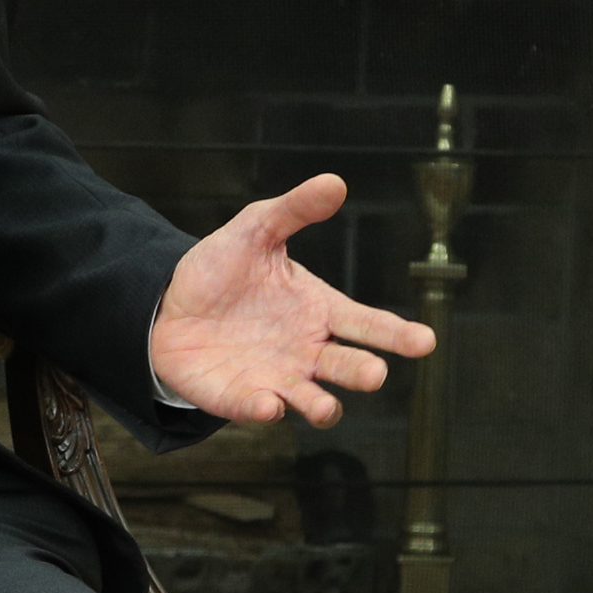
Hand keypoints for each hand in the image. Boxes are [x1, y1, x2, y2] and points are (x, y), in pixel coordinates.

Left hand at [149, 174, 435, 426]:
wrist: (168, 304)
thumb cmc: (222, 270)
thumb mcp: (256, 229)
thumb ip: (294, 210)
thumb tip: (334, 182)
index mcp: (319, 310)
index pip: (367, 323)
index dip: (397, 334)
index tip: (424, 341)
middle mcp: (307, 349)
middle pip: (346, 365)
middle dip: (363, 372)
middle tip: (375, 374)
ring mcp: (276, 377)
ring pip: (312, 399)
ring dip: (322, 406)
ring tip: (327, 407)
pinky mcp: (241, 397)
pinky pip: (258, 409)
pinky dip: (265, 410)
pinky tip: (268, 405)